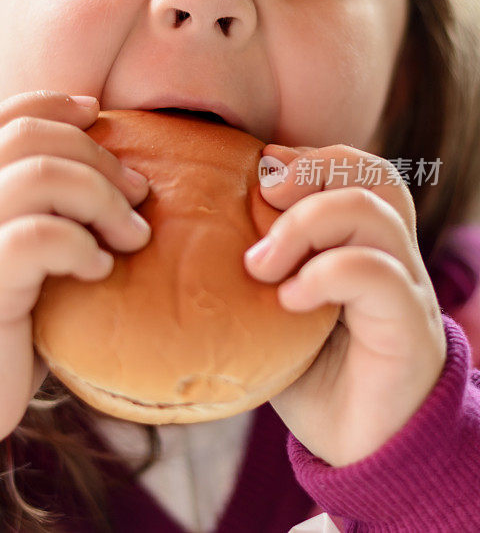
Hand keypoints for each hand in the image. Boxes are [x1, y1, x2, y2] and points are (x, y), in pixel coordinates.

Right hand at [0, 90, 150, 458]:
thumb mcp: (9, 263)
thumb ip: (39, 223)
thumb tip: (116, 198)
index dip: (47, 103)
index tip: (97, 112)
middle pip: (24, 139)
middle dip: (96, 155)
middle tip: (139, 193)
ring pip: (33, 178)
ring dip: (99, 198)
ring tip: (132, 236)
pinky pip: (30, 240)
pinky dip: (78, 245)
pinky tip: (98, 270)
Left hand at [244, 143, 446, 466]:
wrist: (356, 443)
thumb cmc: (307, 369)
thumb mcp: (271, 307)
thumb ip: (254, 264)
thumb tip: (192, 225)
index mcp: (360, 242)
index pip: (355, 170)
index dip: (308, 159)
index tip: (257, 173)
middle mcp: (390, 256)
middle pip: (372, 176)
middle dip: (312, 171)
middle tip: (260, 197)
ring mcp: (405, 288)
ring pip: (372, 214)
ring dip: (303, 226)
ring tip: (260, 267)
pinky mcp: (409, 328)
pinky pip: (378, 275)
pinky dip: (326, 274)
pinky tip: (289, 300)